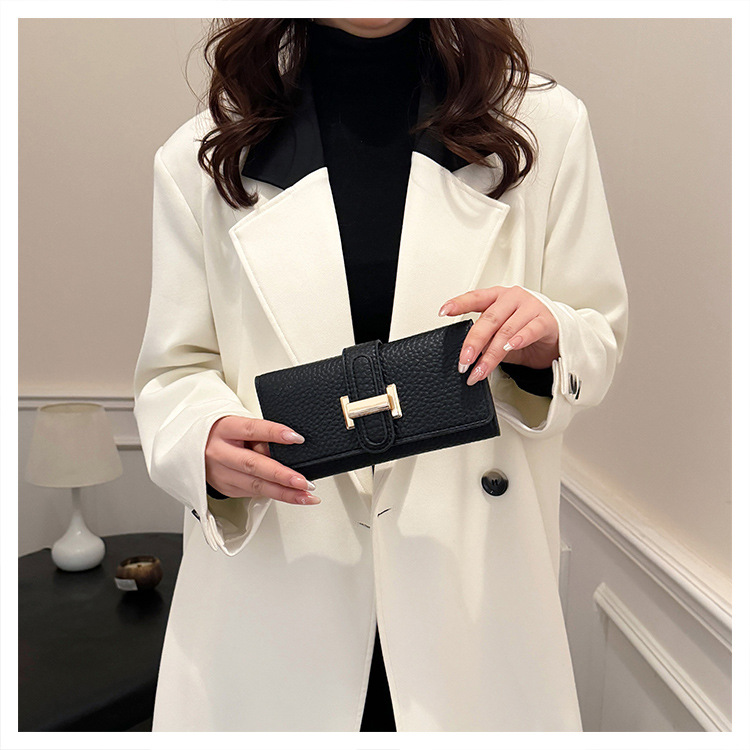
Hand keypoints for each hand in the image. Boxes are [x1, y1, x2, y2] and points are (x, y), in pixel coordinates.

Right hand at [205, 416, 320, 503]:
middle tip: (304, 482)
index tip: (297, 439)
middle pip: (253, 465)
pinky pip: (253, 492)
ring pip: (255, 486)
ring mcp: (221, 473)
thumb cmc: (223, 433)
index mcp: (225, 429)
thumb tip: (288, 449)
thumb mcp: (239, 425)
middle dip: (282, 476)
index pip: (252, 430)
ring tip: (306, 495)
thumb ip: (260, 436)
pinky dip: (273, 494)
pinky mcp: (225, 488)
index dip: (275, 434)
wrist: (193, 446)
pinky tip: (291, 496)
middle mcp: (220, 452)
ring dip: (284, 493)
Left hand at [438, 285, 559, 384]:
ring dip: (491, 354)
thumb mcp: (499, 335)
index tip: (444, 312)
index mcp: (496, 297)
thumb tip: (467, 355)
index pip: (475, 298)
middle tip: (464, 361)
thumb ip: (485, 340)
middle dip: (473, 342)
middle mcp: (512, 298)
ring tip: (481, 369)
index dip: (459, 304)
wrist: (553, 338)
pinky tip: (510, 347)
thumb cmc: (523, 332)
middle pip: (488, 319)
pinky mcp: (545, 320)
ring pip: (506, 330)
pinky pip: (530, 330)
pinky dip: (519, 339)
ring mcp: (529, 307)